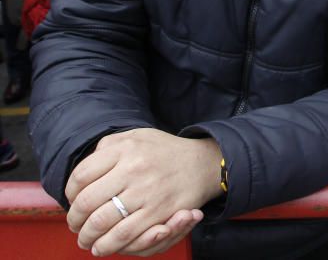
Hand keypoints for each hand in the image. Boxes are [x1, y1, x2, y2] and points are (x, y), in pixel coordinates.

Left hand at [65, 128, 222, 256]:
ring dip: (88, 236)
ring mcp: (147, 192)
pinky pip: (125, 235)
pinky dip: (108, 245)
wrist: (203, 163)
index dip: (70, 194)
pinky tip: (102, 246)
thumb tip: (83, 170)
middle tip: (75, 225)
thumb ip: (107, 147)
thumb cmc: (164, 151)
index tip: (72, 201)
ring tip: (86, 239)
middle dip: (75, 220)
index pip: (81, 176)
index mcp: (125, 149)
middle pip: (86, 202)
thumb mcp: (136, 136)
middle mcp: (134, 169)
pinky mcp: (160, 212)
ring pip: (102, 222)